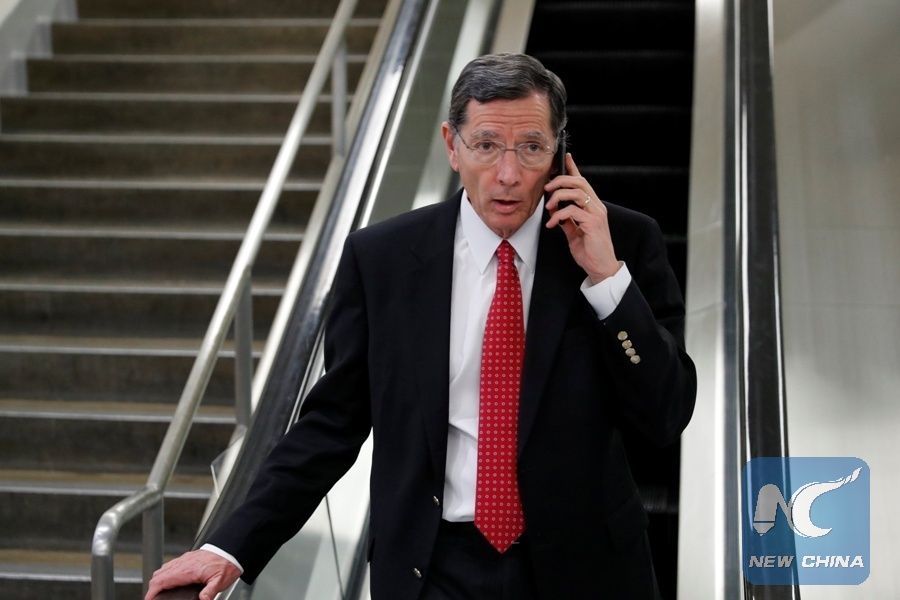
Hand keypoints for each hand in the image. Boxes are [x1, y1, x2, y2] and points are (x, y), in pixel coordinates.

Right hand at [145, 549, 240, 599]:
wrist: (231, 548)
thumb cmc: (226, 563)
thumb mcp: (220, 581)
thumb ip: (209, 592)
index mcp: (187, 570)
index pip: (161, 580)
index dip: (152, 592)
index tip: (150, 599)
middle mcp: (183, 563)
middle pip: (158, 575)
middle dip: (153, 588)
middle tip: (154, 598)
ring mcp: (184, 559)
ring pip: (163, 569)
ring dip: (158, 580)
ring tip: (160, 592)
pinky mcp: (188, 557)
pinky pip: (171, 565)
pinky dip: (166, 574)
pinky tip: (171, 580)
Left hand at [544, 153, 619, 283]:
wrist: (601, 268)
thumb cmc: (590, 251)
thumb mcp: (575, 232)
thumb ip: (568, 220)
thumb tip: (556, 211)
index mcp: (593, 207)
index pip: (583, 182)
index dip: (574, 168)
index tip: (565, 158)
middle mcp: (597, 207)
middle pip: (580, 182)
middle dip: (560, 181)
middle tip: (547, 189)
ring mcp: (596, 215)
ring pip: (577, 193)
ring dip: (558, 197)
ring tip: (549, 208)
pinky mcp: (593, 224)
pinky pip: (573, 211)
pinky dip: (559, 216)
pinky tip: (553, 224)